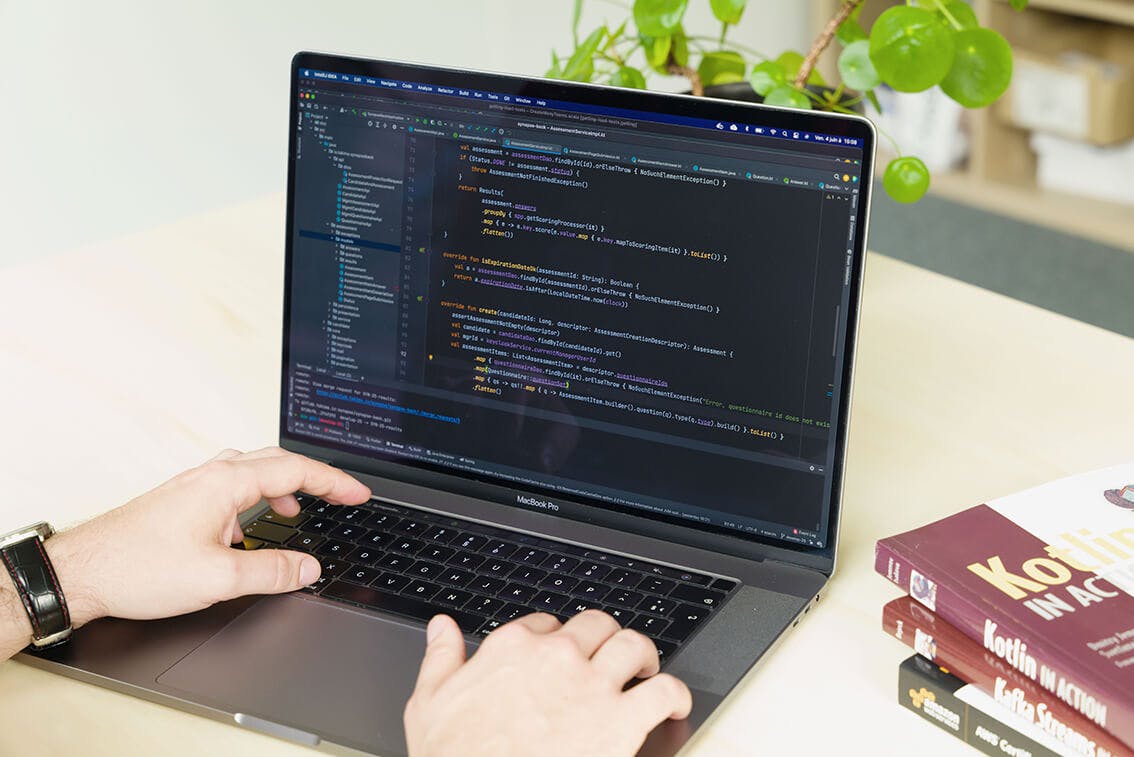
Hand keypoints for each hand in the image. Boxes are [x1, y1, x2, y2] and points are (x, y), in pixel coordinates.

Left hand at [45, 447, 370, 627]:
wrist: (82, 572)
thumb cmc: (137, 568)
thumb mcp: (218, 579)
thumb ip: (272, 573)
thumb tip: (308, 568)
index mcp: (225, 484)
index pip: (295, 471)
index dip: (333, 482)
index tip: (358, 494)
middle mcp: (210, 476)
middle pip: (277, 461)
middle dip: (315, 477)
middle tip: (341, 495)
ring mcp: (194, 486)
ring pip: (252, 470)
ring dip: (283, 485)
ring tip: (297, 510)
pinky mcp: (182, 501)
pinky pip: (231, 486)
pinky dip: (255, 498)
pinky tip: (248, 528)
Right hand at [404, 610, 692, 756]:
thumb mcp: (428, 705)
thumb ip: (440, 658)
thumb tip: (442, 628)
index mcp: (511, 649)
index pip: (546, 624)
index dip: (556, 640)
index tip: (559, 657)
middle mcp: (556, 656)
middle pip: (595, 625)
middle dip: (604, 639)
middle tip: (607, 658)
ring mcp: (591, 685)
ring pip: (634, 645)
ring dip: (643, 655)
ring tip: (644, 669)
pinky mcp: (621, 721)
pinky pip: (664, 691)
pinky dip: (675, 694)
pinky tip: (673, 704)